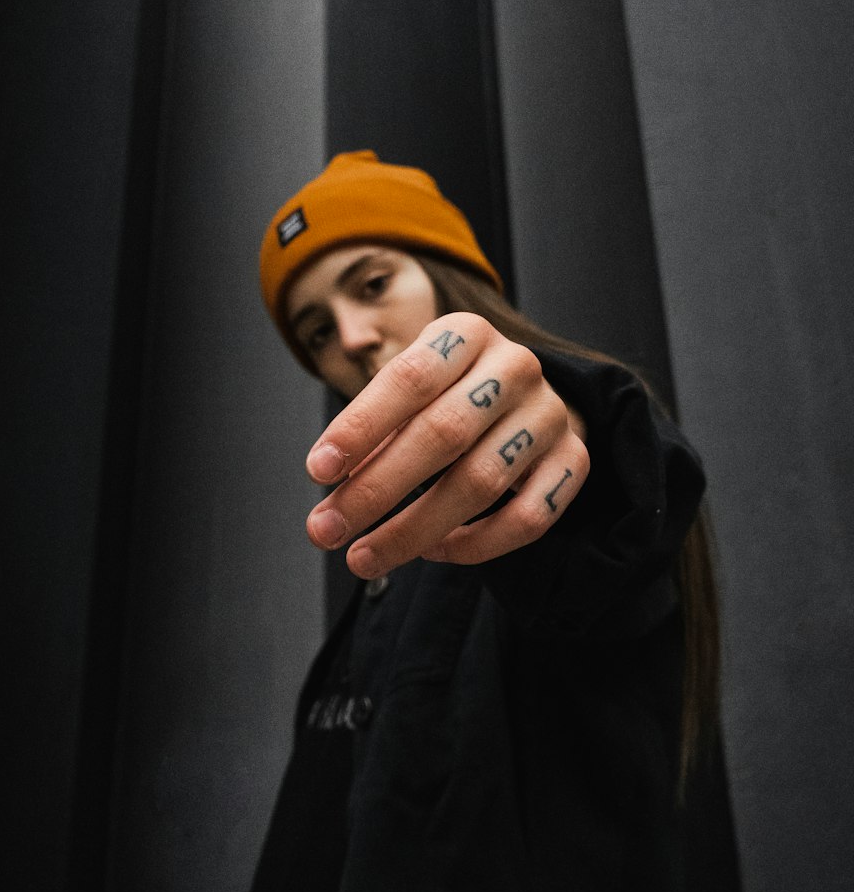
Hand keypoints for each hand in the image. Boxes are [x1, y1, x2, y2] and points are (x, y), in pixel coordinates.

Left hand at [304, 312, 589, 578]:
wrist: (523, 395)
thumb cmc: (446, 392)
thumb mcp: (409, 389)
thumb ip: (374, 429)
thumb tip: (331, 481)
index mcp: (468, 333)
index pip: (409, 378)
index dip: (360, 426)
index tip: (317, 472)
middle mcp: (516, 367)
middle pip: (443, 434)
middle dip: (376, 489)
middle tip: (326, 530)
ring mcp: (550, 414)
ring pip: (482, 482)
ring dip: (414, 529)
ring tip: (364, 558)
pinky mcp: (574, 459)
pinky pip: (529, 517)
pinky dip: (478, 544)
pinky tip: (434, 551)